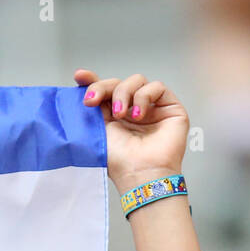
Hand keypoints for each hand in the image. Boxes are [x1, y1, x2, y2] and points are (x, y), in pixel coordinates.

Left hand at [74, 69, 188, 196]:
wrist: (139, 173)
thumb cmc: (120, 161)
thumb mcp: (97, 129)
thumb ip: (92, 106)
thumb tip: (82, 85)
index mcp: (114, 118)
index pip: (105, 92)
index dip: (92, 81)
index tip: (79, 77)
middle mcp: (133, 112)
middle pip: (117, 83)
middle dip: (104, 88)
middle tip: (92, 102)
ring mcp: (152, 109)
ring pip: (136, 80)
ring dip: (124, 93)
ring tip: (121, 115)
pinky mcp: (170, 108)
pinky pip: (157, 87)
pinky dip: (144, 96)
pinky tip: (139, 115)